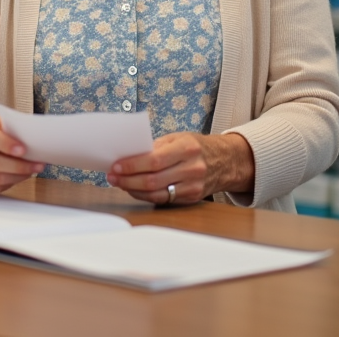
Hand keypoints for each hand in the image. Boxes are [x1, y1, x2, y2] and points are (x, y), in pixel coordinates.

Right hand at [0, 112, 43, 193]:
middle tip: (37, 166)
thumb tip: (35, 145)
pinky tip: (17, 178)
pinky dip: (7, 184)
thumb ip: (13, 130)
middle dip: (17, 166)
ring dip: (15, 177)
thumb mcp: (0, 122)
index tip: (24, 150)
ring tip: (30, 172)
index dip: (7, 145)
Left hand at [106, 132, 254, 205]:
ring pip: (157, 193)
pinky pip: (164, 199)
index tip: (115, 166)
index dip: (132, 165)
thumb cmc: (196, 146)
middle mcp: (192, 168)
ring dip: (133, 190)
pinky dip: (146, 196)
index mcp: (187, 148)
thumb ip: (156, 147)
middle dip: (128, 180)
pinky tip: (135, 190)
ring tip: (119, 183)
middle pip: (153, 180)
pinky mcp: (192, 198)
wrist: (226, 161)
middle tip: (112, 177)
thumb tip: (128, 155)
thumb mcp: (179, 138)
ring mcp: (193, 186)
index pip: (154, 160)